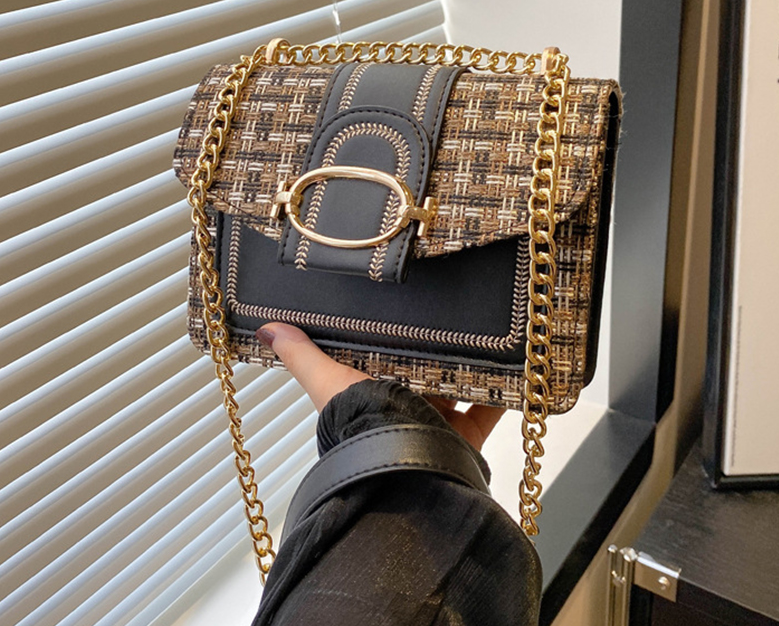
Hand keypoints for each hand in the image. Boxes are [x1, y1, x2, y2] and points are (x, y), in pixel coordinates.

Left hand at [257, 323, 503, 449]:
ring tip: (480, 334)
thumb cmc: (359, 425)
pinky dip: (502, 394)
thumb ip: (302, 356)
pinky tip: (511, 369)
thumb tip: (267, 329)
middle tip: (448, 315)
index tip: (404, 312)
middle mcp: (402, 409)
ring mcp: (435, 424)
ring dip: (467, 367)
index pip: (382, 359)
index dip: (392, 339)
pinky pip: (488, 410)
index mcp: (370, 393)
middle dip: (433, 350)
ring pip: (456, 388)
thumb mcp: (327, 382)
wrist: (401, 466)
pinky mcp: (464, 438)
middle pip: (422, 372)